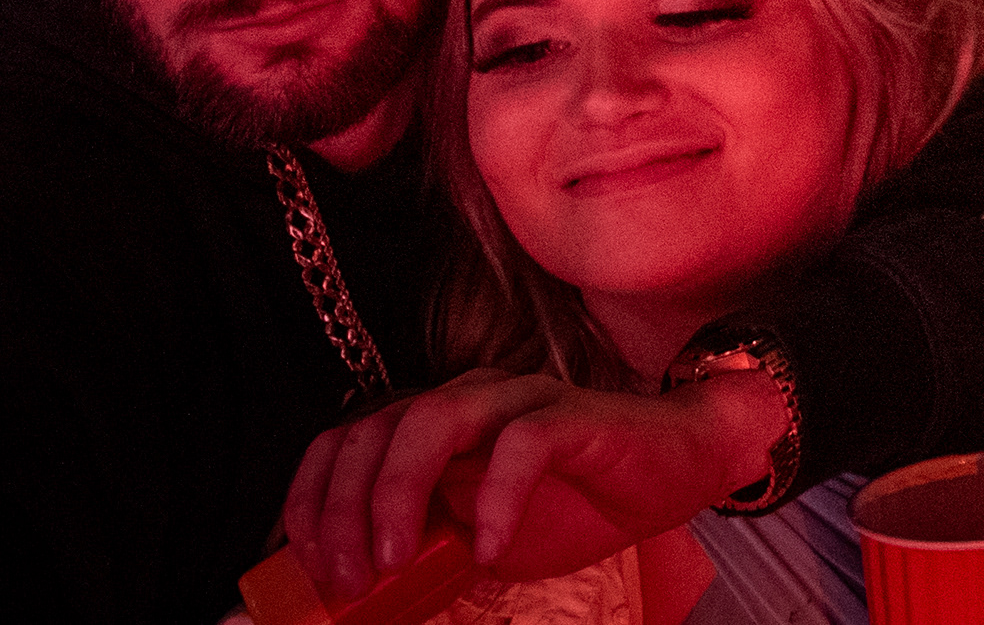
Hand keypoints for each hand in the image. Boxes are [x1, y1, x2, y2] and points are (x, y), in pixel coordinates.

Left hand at [284, 368, 779, 596]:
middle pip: (377, 427)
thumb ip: (423, 542)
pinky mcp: (572, 417)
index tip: (311, 565)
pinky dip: (494, 499)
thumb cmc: (574, 504)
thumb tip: (351, 586)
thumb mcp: (476, 537)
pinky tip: (488, 549)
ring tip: (394, 562)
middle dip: (344, 508)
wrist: (672, 475)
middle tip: (350, 578)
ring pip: (434, 418)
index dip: (313, 498)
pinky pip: (522, 444)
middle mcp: (469, 397)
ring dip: (398, 494)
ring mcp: (520, 401)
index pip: (347, 438)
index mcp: (437, 423)